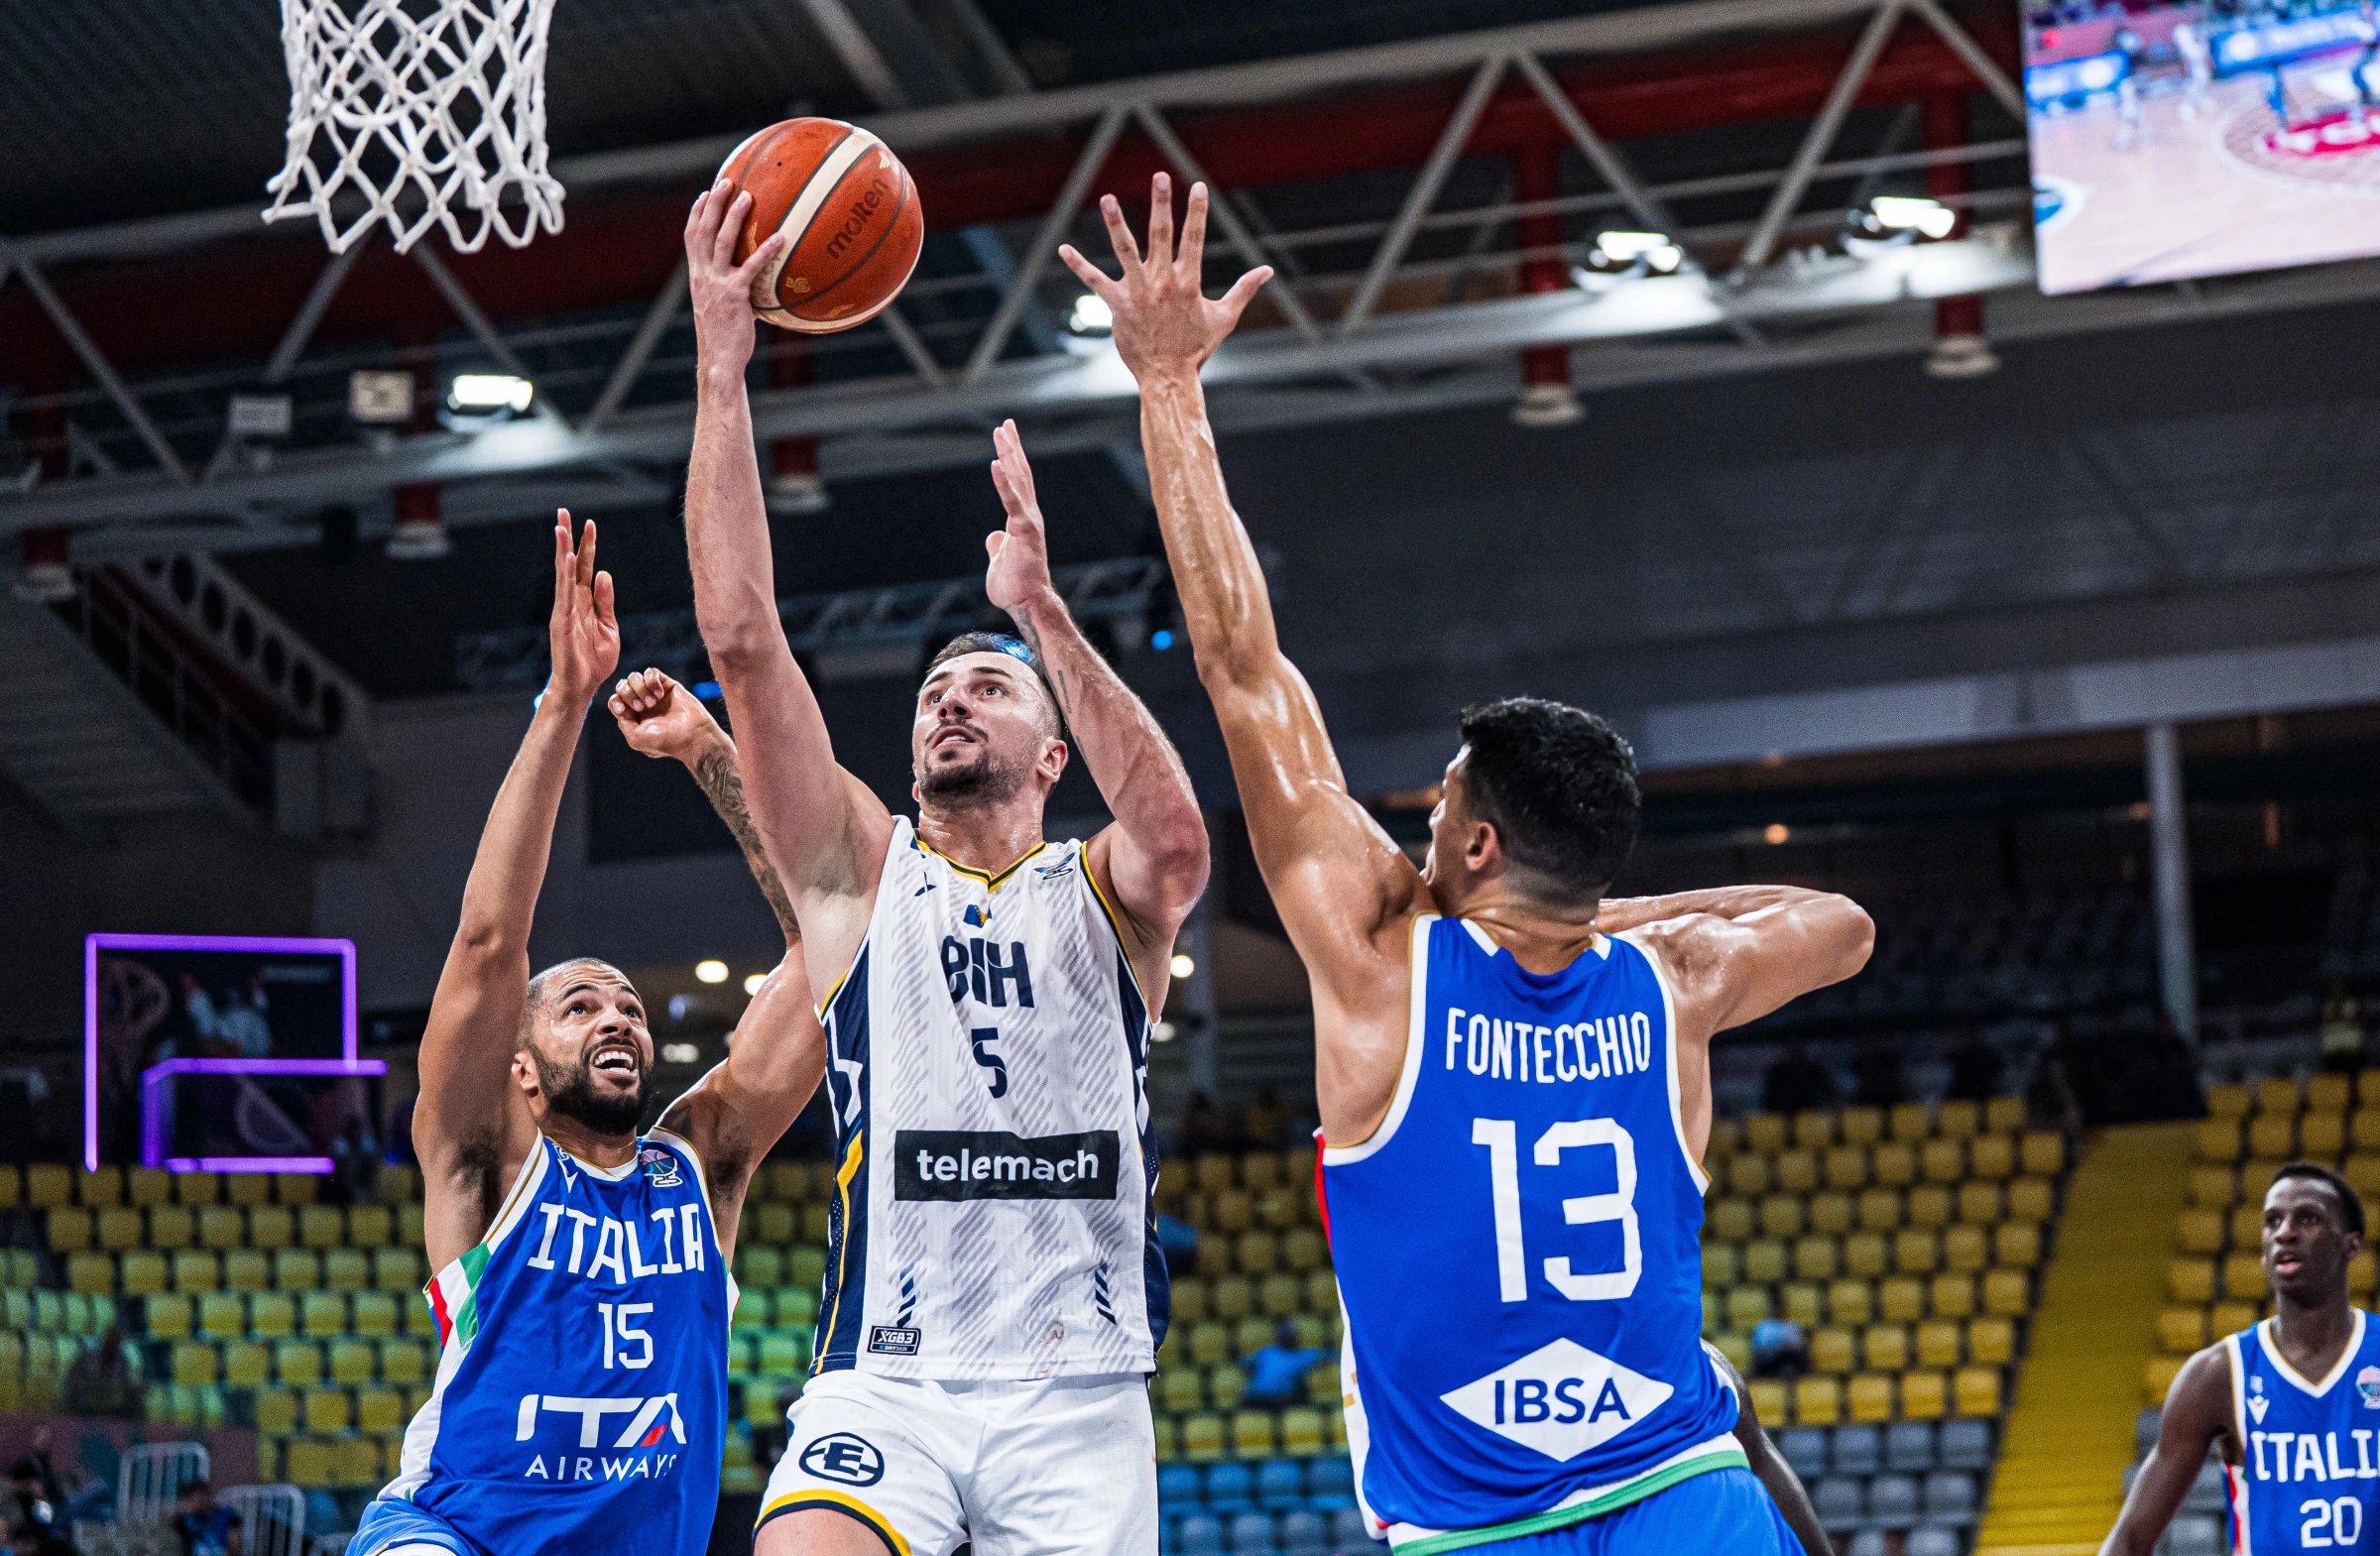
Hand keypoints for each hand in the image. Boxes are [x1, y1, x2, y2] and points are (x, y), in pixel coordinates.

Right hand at [547, 512, 618, 704]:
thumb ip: (606, 602)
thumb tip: (604, 574)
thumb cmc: (595, 661)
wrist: (582, 686)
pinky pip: (564, 595)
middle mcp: (572, 601)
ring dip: (563, 550)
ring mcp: (564, 610)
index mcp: (586, 601)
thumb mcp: (609, 628)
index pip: (587, 567)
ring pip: (564, 574)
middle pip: (571, 563)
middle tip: (565, 512)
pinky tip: (569, 559)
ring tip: (561, 527)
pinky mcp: (561, 622)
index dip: (589, 546)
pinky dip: (566, 577)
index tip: (590, 523)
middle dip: (569, 538)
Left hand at [609, 668, 724, 764]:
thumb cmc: (665, 740)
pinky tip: (660, 694)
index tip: (625, 711)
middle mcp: (642, 704)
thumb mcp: (635, 738)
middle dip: (628, 695)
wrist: (691, 734)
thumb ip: (623, 722)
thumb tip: (622, 707)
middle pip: (622, 686)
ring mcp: (654, 693)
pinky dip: (652, 681)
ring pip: (634, 677)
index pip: (615, 700)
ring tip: (653, 702)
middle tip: (642, 707)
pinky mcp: (667, 684)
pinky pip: (651, 672)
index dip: (616, 702)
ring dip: (640, 688)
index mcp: (633, 717)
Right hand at [685, 178, 788, 374]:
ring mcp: (716, 284)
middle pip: (704, 230)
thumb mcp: (718, 308)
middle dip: (713, 203)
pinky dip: (765, 251)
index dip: (696, 214)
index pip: (691, 237)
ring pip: (723, 241)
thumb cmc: (723, 338)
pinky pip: (751, 267)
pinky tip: (780, 239)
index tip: (704, 194)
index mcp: (697, 276)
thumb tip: (748, 281)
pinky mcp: (734, 295)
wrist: (718, 360)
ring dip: (734, 216)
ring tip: (748, 196)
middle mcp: (702, 275)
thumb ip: (727, 289)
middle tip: (726, 182)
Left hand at [984, 419, 1058, 614]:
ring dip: (1009, 454)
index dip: (1011, 459)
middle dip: (1012, 447)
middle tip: (1005, 424)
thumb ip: (997, 545)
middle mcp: (1029, 516)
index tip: (1006, 436)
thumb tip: (993, 536)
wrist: (1027, 603)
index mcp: (1023, 520)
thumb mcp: (999, 559)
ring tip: (1001, 431)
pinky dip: (1003, 482)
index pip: (1017, 483)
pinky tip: (995, 463)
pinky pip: (1012, 502)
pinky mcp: (1024, 531)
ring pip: (1018, 480)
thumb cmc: (1015, 585)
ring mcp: (1029, 521)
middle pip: (1020, 473)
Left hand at [1059, 173, 1269, 383]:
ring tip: (1108, 199)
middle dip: (1162, 203)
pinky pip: (1095, 281)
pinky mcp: (1118, 305)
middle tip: (1161, 176)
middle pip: (1161, 234)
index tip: (1197, 186)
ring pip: (1125, 250)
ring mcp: (1138, 292)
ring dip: (1116, 223)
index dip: (1197, 211)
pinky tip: (1063, 249)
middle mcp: (1162, 282)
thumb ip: (1244, 290)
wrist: (1167, 376)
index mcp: (1188, 282)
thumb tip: (1268, 271)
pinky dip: (1079, 265)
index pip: (1194, 238)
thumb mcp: (1225, 318)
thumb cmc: (1197, 348)